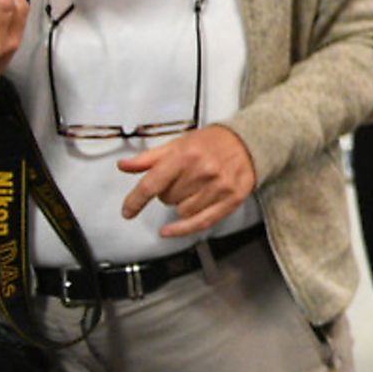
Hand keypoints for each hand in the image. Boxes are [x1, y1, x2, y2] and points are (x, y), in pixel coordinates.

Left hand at [118, 125, 257, 238]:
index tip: (128, 211)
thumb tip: (124, 165)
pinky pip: (201, 222)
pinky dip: (182, 229)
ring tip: (192, 189)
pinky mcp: (231, 199)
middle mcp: (203, 171)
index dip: (135, 200)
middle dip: (167, 193)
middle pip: (167, 199)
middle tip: (178, 181)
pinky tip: (170, 230)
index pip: (152, 183)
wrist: (248, 141)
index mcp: (186, 155)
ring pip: (182, 212)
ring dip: (181, 205)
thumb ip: (150, 158)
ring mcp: (219, 187)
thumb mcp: (178, 143)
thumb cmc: (212, 142)